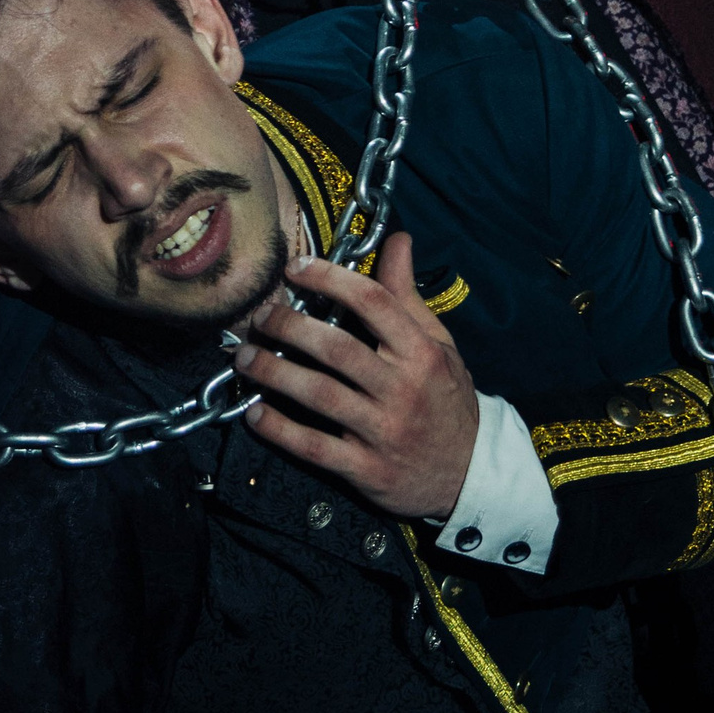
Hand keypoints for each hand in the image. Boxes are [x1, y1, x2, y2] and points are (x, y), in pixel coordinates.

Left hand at [233, 235, 476, 518]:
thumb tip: (396, 240)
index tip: (295, 268)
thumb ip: (407, 295)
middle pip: (337, 348)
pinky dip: (279, 429)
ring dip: (274, 373)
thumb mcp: (438, 344)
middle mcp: (402, 389)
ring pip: (319, 395)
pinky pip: (314, 447)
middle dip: (290, 326)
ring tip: (244, 358)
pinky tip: (254, 414)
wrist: (469, 472)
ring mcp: (383, 431)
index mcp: (421, 353)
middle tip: (262, 316)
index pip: (373, 303)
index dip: (330, 278)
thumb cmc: (446, 399)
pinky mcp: (366, 469)